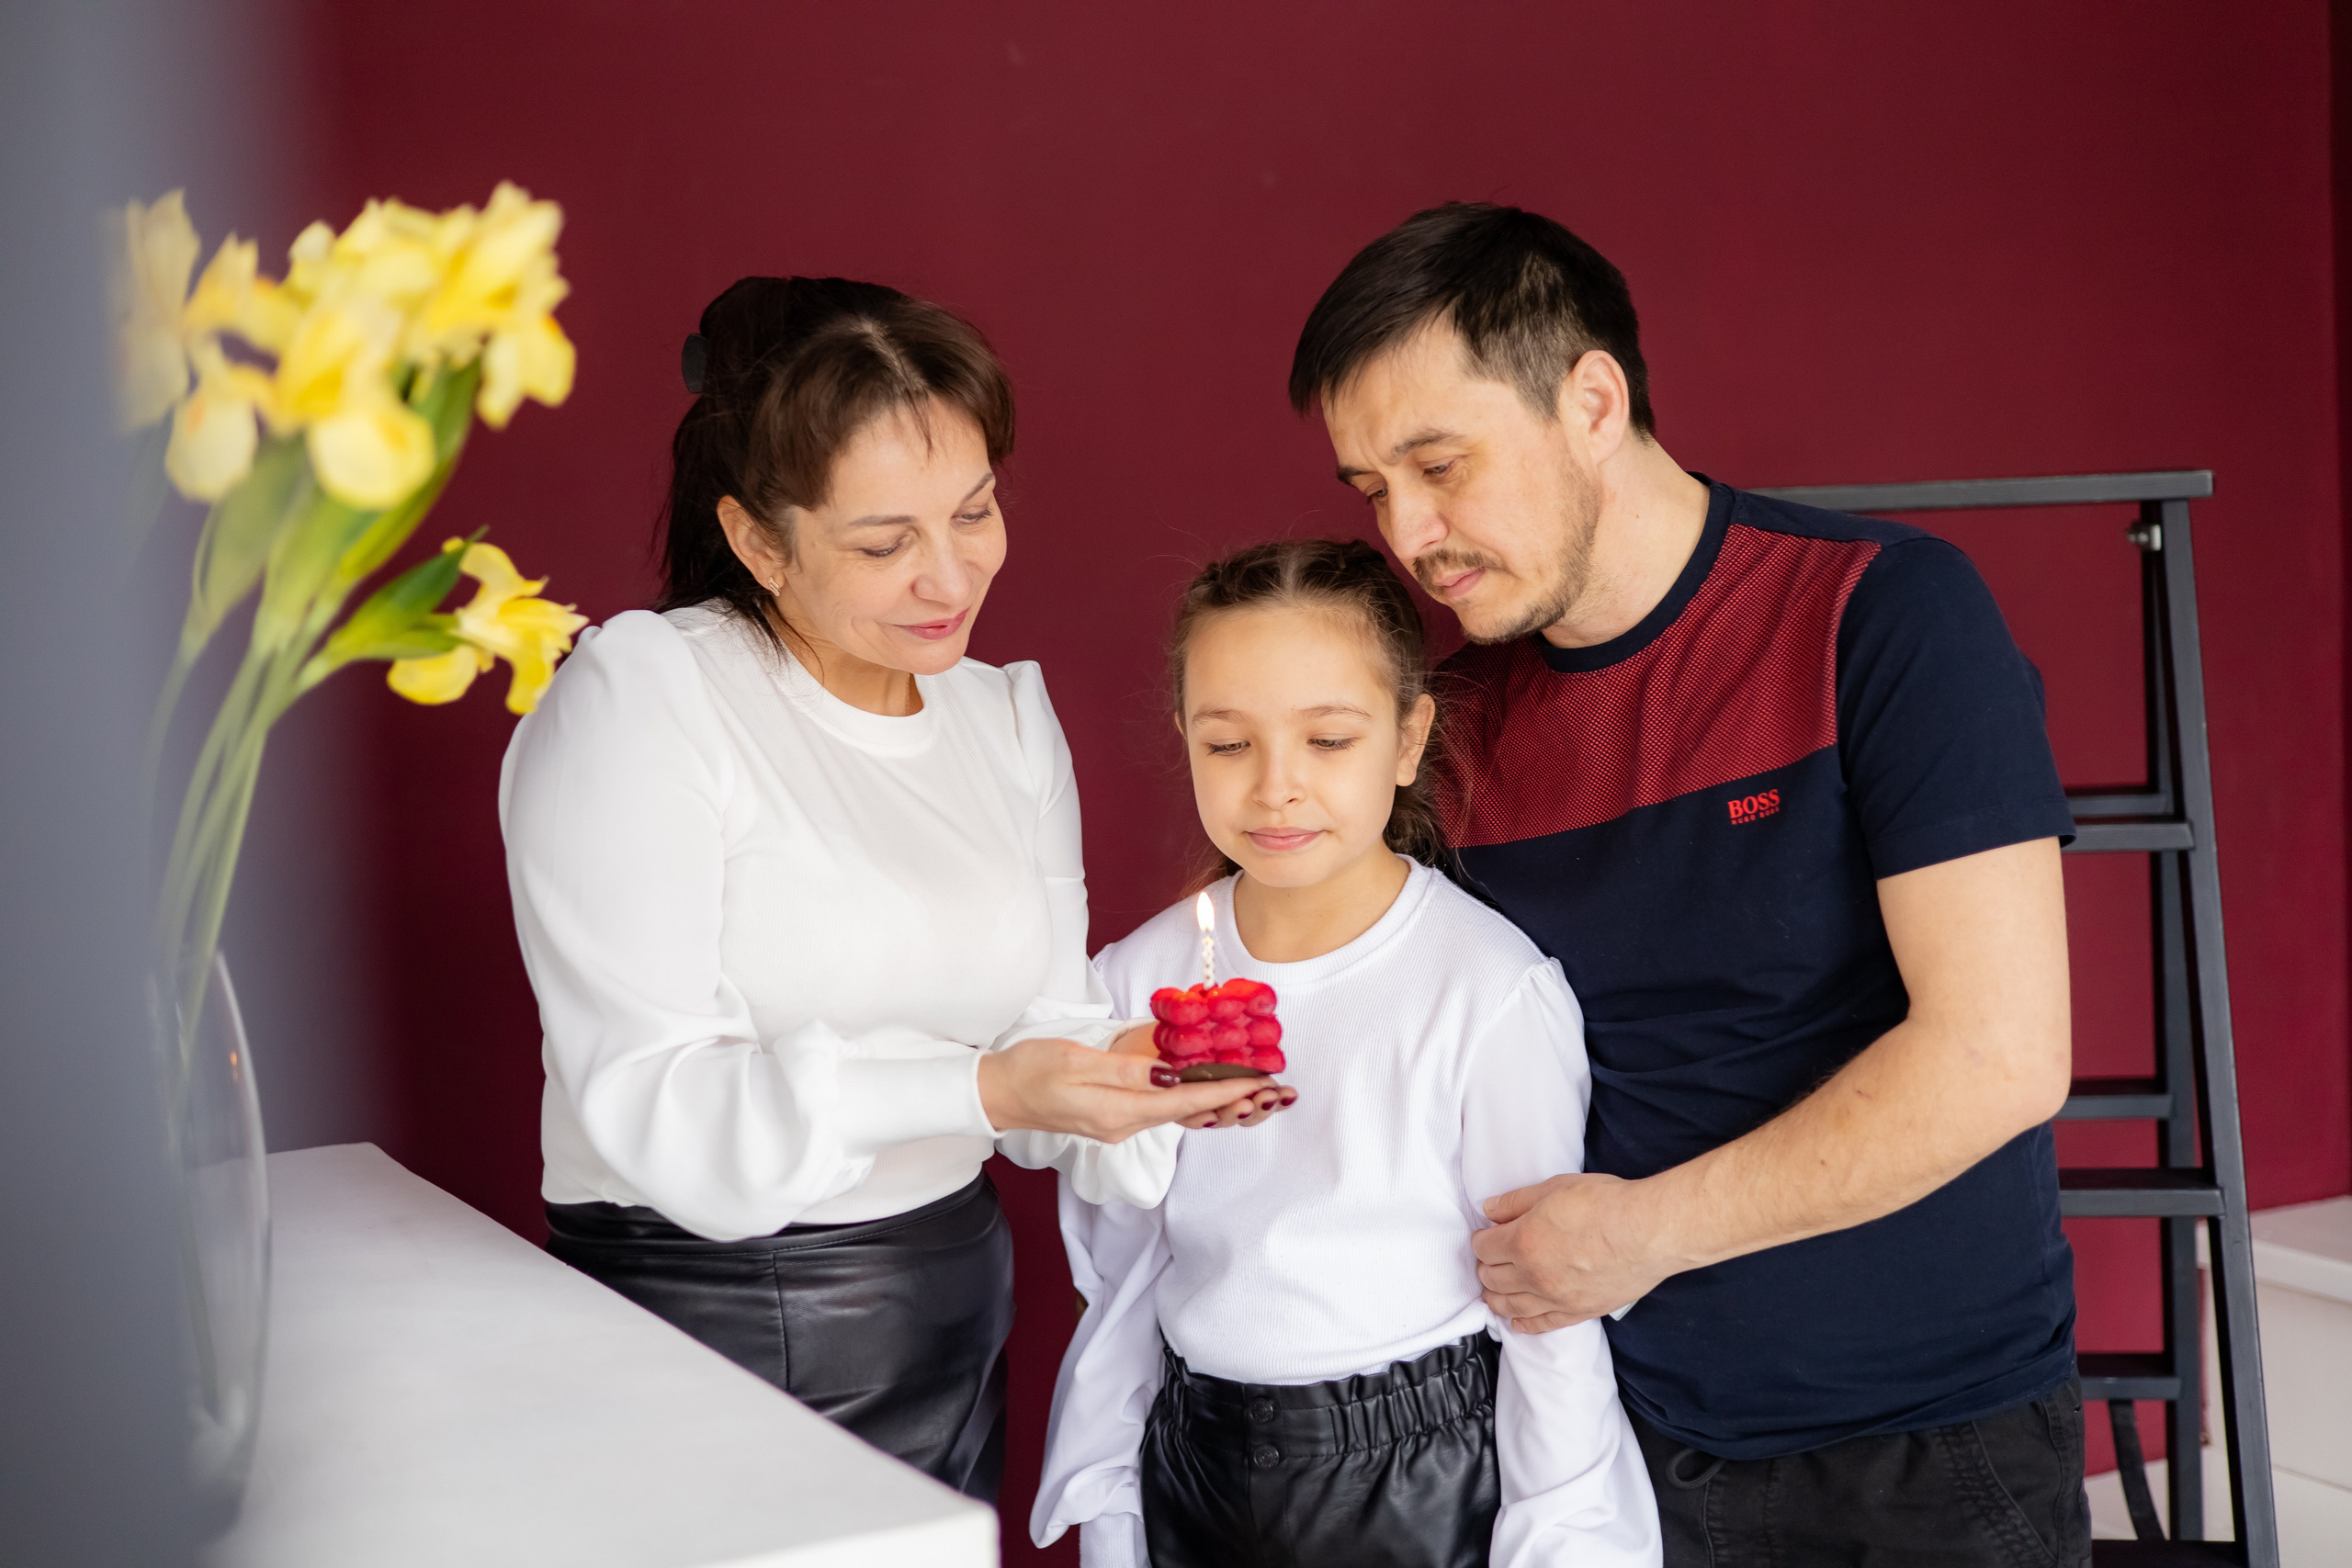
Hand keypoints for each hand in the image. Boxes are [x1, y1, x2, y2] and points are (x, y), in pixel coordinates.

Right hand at [977, 1033, 1277, 1141]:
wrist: (998, 1094)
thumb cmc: (1031, 1070)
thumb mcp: (1077, 1062)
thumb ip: (1125, 1070)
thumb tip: (1170, 1074)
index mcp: (1117, 1111)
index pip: (1184, 1103)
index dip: (1224, 1091)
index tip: (1258, 1083)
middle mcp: (1124, 1125)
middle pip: (1189, 1113)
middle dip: (1231, 1101)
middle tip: (1273, 1090)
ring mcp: (1119, 1125)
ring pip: (1178, 1113)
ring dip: (1215, 1102)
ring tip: (1252, 1090)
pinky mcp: (1113, 1118)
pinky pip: (1161, 1110)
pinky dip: (1190, 1101)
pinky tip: (1204, 1090)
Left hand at [1470, 1172, 1670, 1331]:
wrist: (1648, 1232)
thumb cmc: (1606, 1205)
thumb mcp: (1554, 1188)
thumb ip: (1517, 1201)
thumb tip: (1490, 1209)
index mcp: (1523, 1241)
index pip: (1484, 1248)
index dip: (1481, 1240)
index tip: (1485, 1236)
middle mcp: (1534, 1275)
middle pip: (1493, 1278)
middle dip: (1485, 1267)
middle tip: (1489, 1260)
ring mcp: (1556, 1298)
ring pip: (1511, 1306)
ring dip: (1496, 1298)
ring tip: (1491, 1293)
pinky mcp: (1579, 1312)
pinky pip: (1542, 1325)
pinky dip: (1524, 1324)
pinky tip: (1516, 1321)